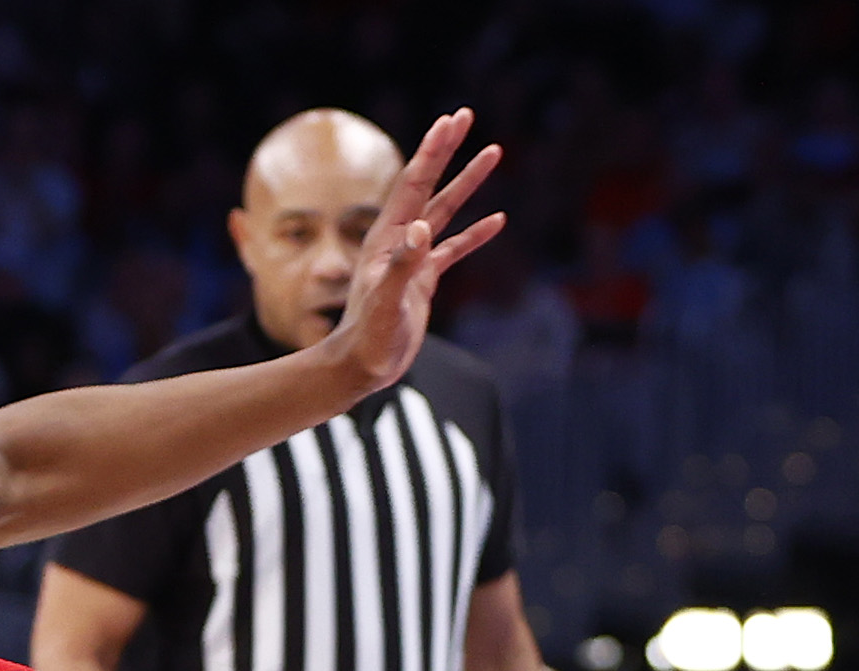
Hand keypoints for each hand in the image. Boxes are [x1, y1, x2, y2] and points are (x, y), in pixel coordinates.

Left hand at [319, 109, 507, 397]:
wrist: (361, 367)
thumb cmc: (369, 338)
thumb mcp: (386, 302)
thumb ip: (401, 266)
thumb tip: (421, 229)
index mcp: (387, 238)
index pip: (414, 183)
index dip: (434, 150)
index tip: (452, 119)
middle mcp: (399, 240)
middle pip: (429, 185)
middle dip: (448, 150)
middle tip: (466, 115)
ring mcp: (413, 259)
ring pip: (446, 211)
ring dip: (468, 183)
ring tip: (493, 153)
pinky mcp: (424, 281)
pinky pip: (454, 249)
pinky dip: (474, 234)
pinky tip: (497, 220)